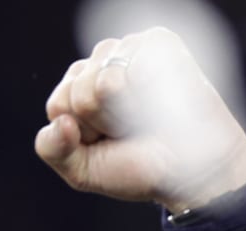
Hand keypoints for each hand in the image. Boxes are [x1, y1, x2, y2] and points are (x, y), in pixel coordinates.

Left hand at [34, 27, 245, 213]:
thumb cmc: (141, 168)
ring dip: (130, 111)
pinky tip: (165, 97)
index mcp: (77, 88)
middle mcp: (100, 63)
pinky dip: (152, 93)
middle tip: (132, 131)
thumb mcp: (84, 171)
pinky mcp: (159, 42)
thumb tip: (60, 122)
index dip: (84, 133)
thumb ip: (53, 150)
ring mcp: (129, 49)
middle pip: (80, 92)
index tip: (108, 142)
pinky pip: (138, 66)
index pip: (59, 103)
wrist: (192, 169)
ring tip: (149, 116)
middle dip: (105, 123)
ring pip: (106, 81)